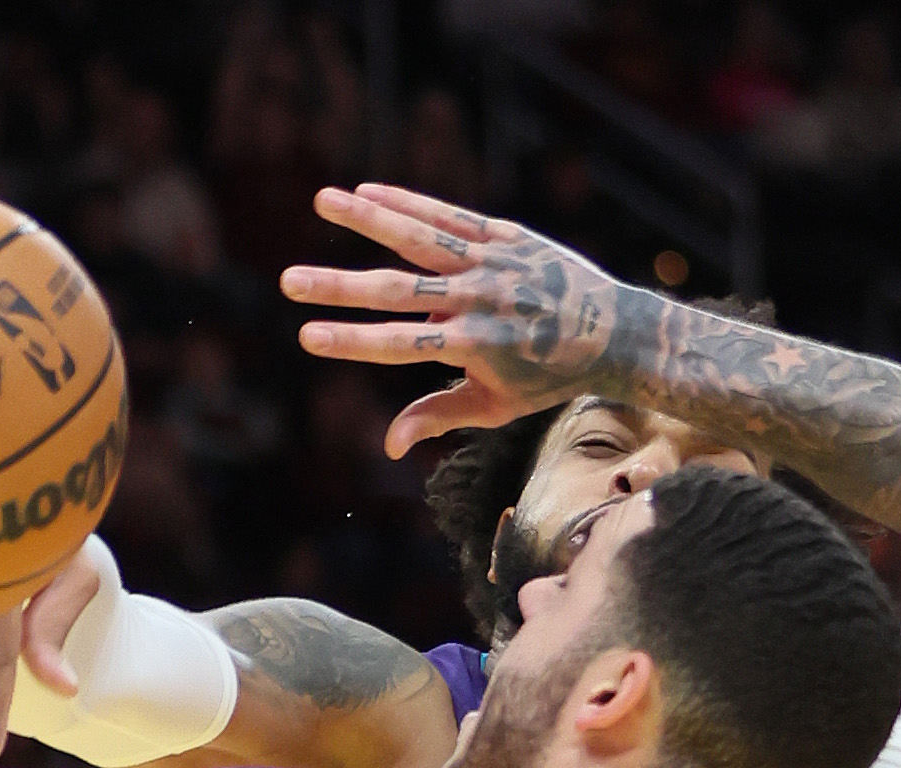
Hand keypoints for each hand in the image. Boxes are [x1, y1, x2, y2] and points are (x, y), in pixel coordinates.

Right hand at [280, 183, 628, 457]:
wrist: (612, 331)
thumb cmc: (547, 377)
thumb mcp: (495, 406)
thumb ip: (438, 416)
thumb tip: (388, 444)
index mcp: (473, 347)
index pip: (399, 345)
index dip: (351, 342)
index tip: (305, 336)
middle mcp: (479, 300)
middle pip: (396, 291)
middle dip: (338, 287)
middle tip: (288, 280)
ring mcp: (491, 263)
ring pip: (419, 237)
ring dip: (366, 218)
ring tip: (322, 199)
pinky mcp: (505, 236)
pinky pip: (448, 216)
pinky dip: (408, 203)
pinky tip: (367, 191)